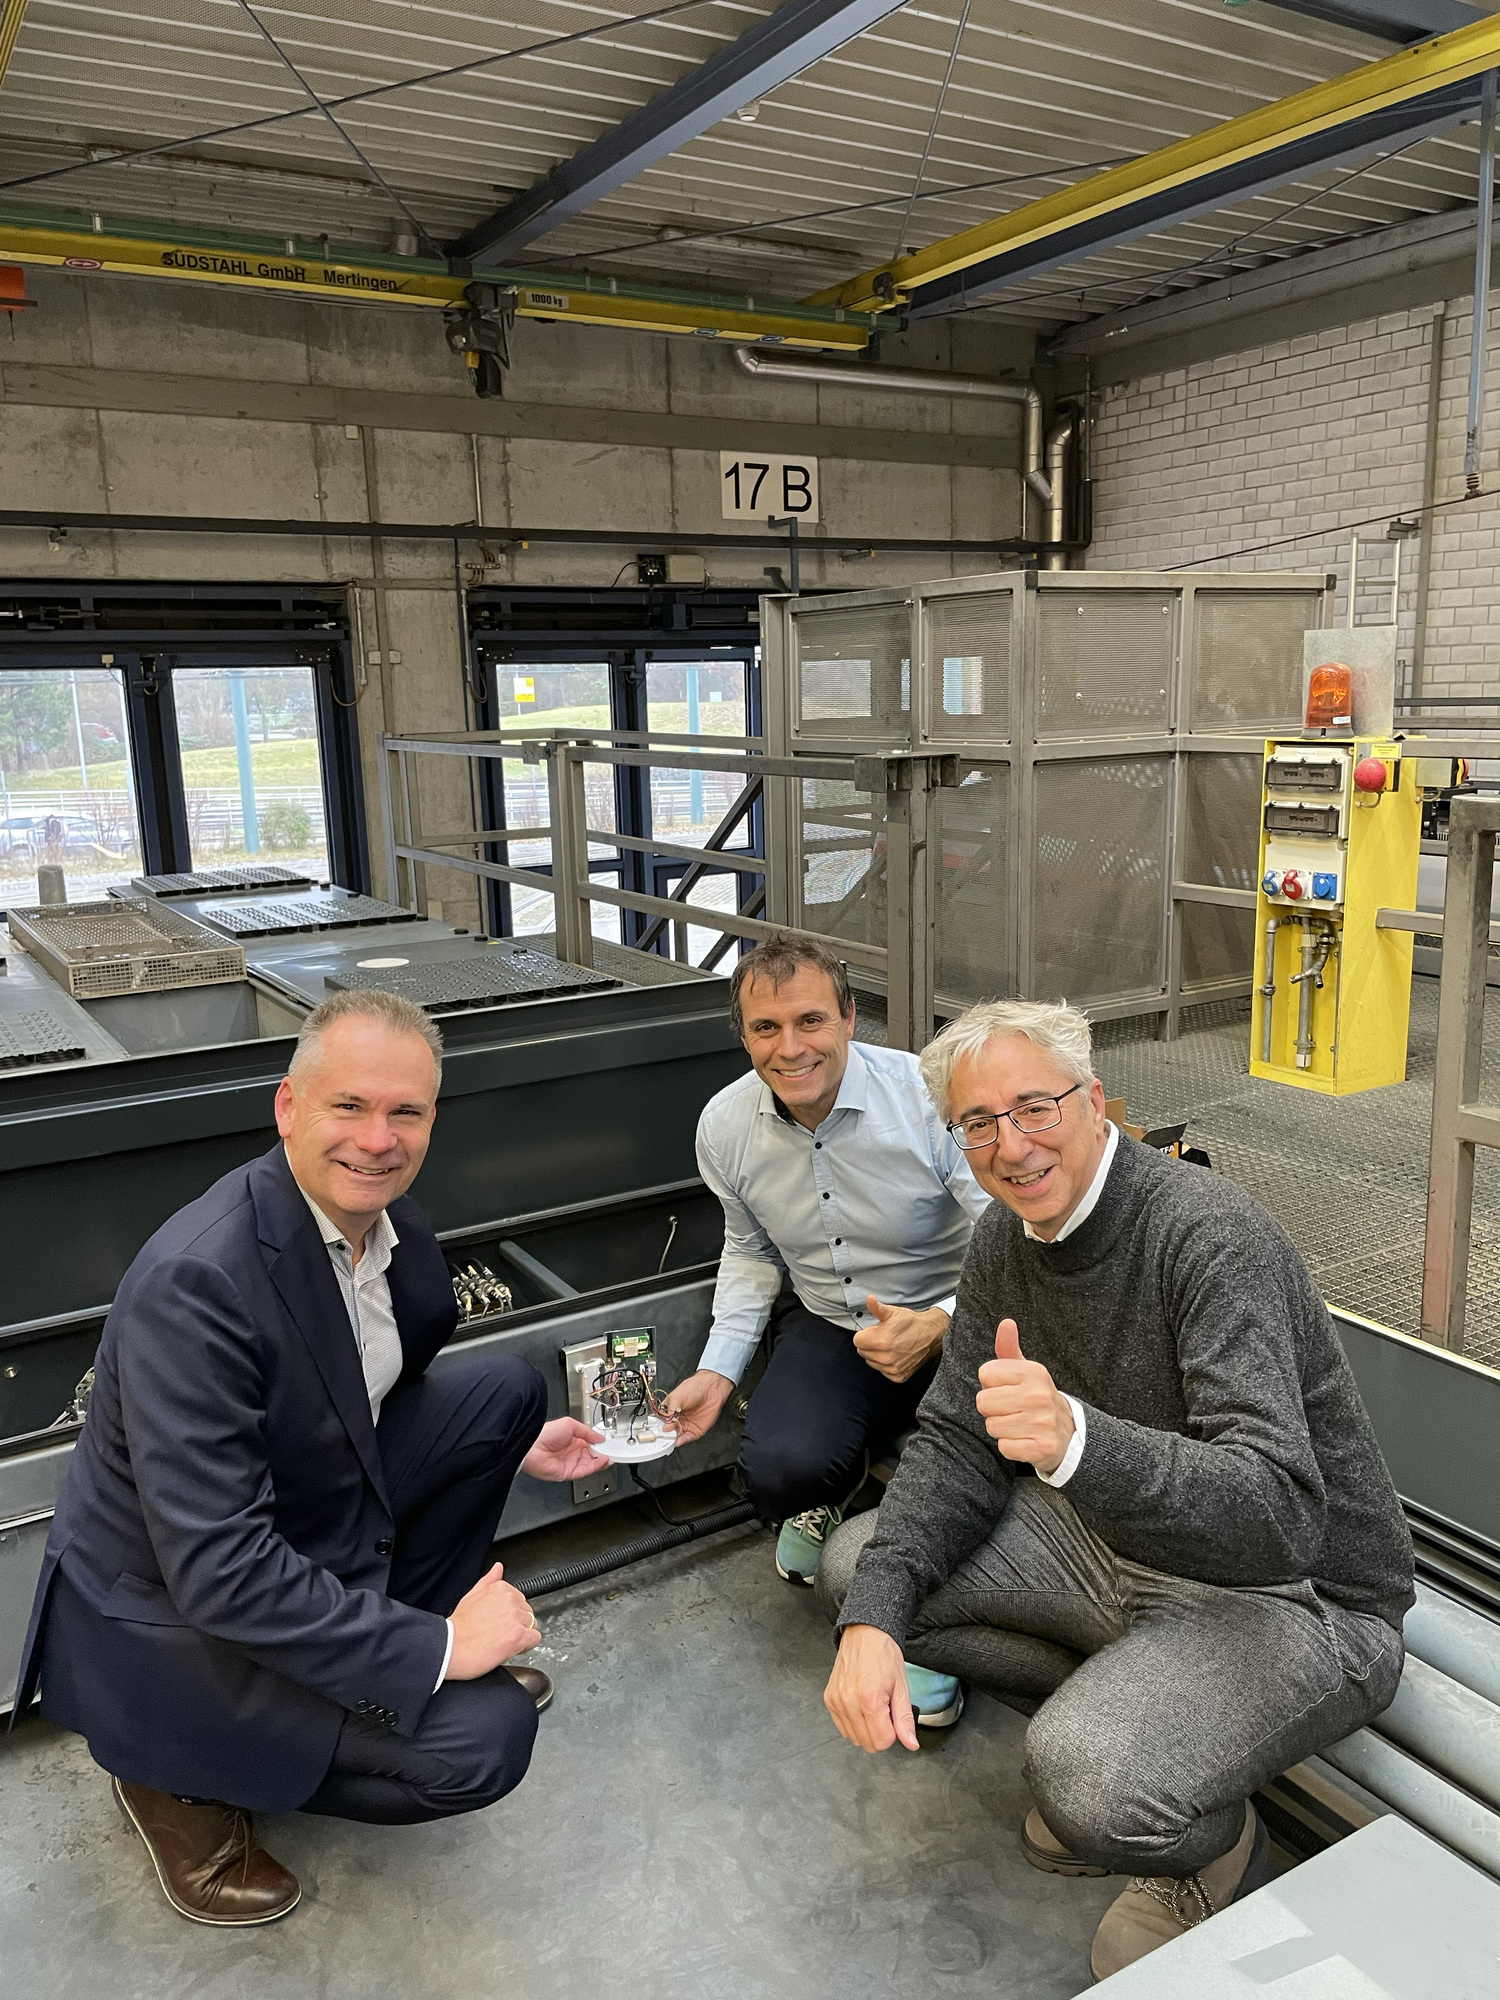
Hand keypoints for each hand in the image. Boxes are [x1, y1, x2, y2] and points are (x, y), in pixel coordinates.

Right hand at [445, 1562, 540, 1680]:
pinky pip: (535, 1639)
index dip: (511, 1615)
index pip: (520, 1600)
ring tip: (501, 1641)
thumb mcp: (471, 1595)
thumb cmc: (458, 1627)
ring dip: (521, 1636)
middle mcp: (510, 1599)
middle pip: (527, 1613)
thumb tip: (498, 1567)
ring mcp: (515, 1617)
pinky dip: (526, 1645)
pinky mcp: (519, 1636)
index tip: (499, 1622)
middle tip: (499, 1634)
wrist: (451, 1648)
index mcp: (500, 1588)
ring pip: (532, 1626)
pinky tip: (510, 1648)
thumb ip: (489, 1580)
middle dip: (517, 1625)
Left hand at [521, 1416, 606, 1482]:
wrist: (531, 1447)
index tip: (608, 1442)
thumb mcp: (569, 1424)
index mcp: (572, 1440)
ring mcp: (571, 1463)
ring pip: (591, 1464)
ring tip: (609, 1455)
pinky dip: (596, 1466)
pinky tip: (602, 1460)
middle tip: (611, 1450)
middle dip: (603, 1452)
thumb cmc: (544, 1434)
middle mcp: (572, 1452)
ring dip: (602, 1460)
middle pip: (593, 1455)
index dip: (600, 1443)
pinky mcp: (569, 1473)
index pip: (591, 1443)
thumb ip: (587, 1431)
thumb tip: (600, 1437)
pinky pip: (586, 1471)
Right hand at [664, 1369, 733, 1444]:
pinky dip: (682, 1441)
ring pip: (676, 1436)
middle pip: (667, 1431)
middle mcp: (676, 1419)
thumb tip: (665, 1424)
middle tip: (665, 1435)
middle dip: (665, 1434)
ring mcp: (686, 1425)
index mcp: (669, 1411)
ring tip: (671, 1438)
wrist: (711, 1389)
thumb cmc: (693, 1387)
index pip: (661, 1421)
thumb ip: (669, 1411)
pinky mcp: (695, 1430)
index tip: (657, 1430)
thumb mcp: (676, 1396)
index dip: (658, 1426)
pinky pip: (687, 1438)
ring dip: (672, 1439)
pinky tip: (679, 1440)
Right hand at [823, 1624, 918, 1752]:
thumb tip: (910, 1744)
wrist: (865, 1634)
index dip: (893, 1733)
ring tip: (872, 1706)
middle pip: (868, 1744)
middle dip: (880, 1732)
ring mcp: (836, 1701)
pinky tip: (860, 1706)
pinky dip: (853, 1722)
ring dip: (866, 1729)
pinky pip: (842, 1727)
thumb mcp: (902, 1687)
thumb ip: (905, 1720)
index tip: (893, 1717)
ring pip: (854, 1738)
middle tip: (884, 1710)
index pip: (882, 1742)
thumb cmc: (884, 1655)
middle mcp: (849, 1702)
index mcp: (869, 1699)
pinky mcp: (829, 1699)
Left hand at [855, 1298, 947, 1381]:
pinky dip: (885, 1364)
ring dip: (876, 1355)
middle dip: (869, 1344)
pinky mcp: (898, 1376)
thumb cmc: (912, 1323)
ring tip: (889, 1346)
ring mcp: (893, 1368)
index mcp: (881, 1340)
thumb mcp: (893, 1312)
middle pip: (862, 1352)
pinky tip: (894, 1355)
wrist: (932, 1335)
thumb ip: (877, 1308)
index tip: (874, 1331)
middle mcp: (886, 1357)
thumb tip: (869, 1298)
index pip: (857, 1341)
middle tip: (882, 1337)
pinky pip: (882, 1371)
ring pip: (871, 1362)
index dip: (865, 1333)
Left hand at [975, 1320, 1073, 1476]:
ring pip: (992, 1426)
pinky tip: (1025, 1440)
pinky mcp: (1042, 1447)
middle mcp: (1038, 1395)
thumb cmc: (1037, 1398)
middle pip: (983, 1402)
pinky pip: (1004, 1447)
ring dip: (1002, 1429)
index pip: (985, 1374)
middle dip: (993, 1409)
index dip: (992, 1384)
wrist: (1069, 1433)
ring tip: (1020, 1424)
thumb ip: (1009, 1348)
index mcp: (1034, 1372)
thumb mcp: (1026, 1371)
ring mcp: (1042, 1422)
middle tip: (1012, 1409)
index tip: (1008, 1389)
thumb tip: (1006, 1323)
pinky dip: (1011, 1447)